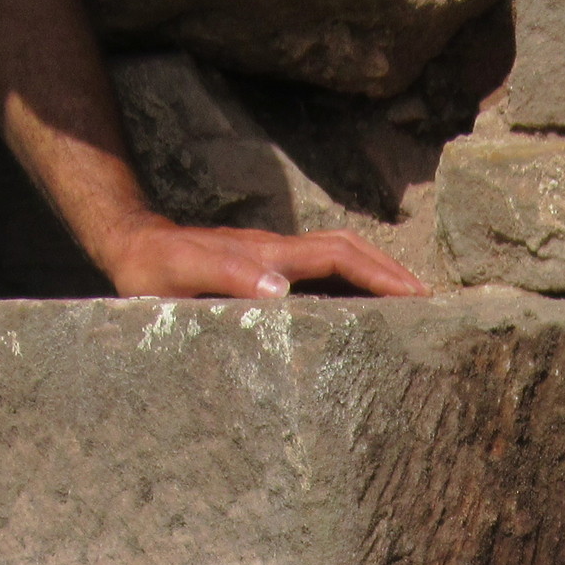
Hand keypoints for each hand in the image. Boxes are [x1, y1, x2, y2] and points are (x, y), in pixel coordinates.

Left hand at [95, 213, 428, 298]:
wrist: (130, 247)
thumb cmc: (151, 270)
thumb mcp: (180, 272)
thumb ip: (227, 275)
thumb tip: (284, 290)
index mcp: (269, 254)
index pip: (340, 258)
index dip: (381, 275)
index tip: (418, 297)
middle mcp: (280, 254)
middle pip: (352, 254)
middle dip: (394, 275)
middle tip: (433, 306)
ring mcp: (275, 261)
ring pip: (340, 262)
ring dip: (378, 280)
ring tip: (410, 311)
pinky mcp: (267, 272)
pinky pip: (321, 278)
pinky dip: (351, 291)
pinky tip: (362, 317)